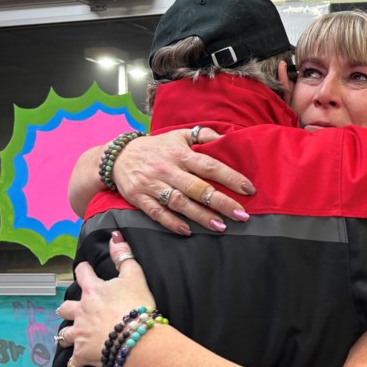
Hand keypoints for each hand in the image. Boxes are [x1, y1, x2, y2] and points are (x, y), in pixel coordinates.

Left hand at [57, 231, 157, 366]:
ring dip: (67, 335)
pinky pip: (74, 364)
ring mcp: (80, 333)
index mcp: (93, 291)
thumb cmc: (137, 307)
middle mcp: (82, 311)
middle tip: (72, 309)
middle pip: (66, 307)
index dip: (83, 270)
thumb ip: (124, 256)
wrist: (136, 338)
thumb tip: (116, 236)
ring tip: (70, 337)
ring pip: (65, 335)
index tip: (84, 269)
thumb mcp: (135, 276)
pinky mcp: (83, 354)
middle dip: (68, 308)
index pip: (83, 274)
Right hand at [112, 127, 255, 234]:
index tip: (248, 189)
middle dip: (221, 202)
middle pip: (198, 188)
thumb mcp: (179, 135)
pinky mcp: (139, 198)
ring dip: (201, 216)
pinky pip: (157, 213)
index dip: (230, 177)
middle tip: (242, 215)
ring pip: (180, 203)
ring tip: (221, 227)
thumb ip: (203, 136)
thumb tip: (228, 138)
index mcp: (180, 154)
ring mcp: (153, 185)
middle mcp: (168, 169)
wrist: (118, 156)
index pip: (209, 165)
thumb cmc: (156, 147)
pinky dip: (172, 223)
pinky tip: (187, 231)